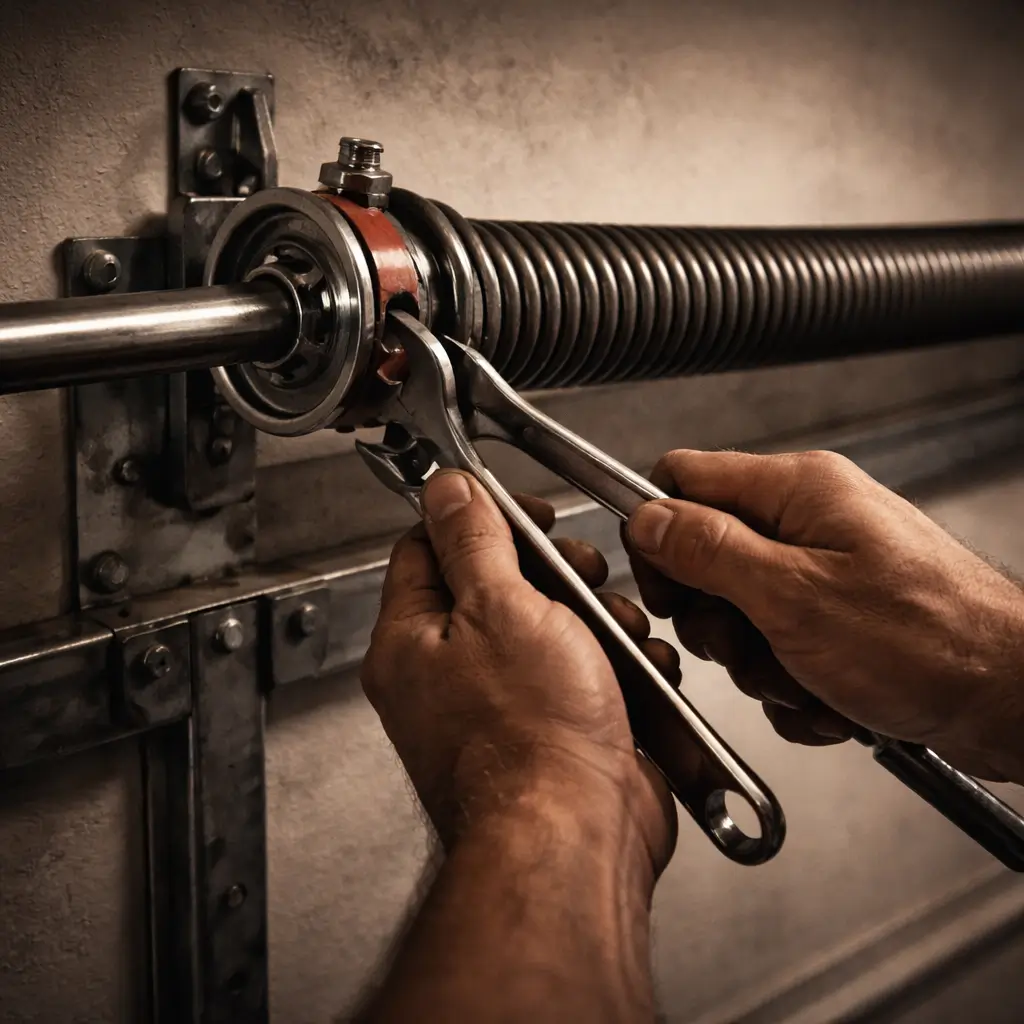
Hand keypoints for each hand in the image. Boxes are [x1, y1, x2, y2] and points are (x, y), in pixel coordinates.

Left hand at [362, 470, 677, 880]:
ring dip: (597, 620)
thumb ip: (472, 540)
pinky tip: (637, 674)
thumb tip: (447, 490)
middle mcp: (448, 676)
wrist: (577, 837)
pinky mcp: (555, 732)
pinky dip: (618, 667)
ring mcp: (503, 707)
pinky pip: (586, 674)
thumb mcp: (498, 607)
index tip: (529, 514)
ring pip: (553, 627)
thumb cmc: (530, 739)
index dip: (480, 517)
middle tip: (580, 575)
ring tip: (616, 636)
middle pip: (499, 585)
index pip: (428, 547)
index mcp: (412, 641)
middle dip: (554, 573)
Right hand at [624, 449, 1023, 782]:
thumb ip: (708, 551)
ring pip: (742, 616)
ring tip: (805, 679)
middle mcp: (810, 523)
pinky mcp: (841, 619)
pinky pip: (781, 651)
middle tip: (748, 643)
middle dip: (719, 621)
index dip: (659, 534)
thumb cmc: (928, 639)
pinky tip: (830, 700)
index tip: (665, 588)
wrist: (1013, 699)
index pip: (684, 480)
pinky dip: (794, 687)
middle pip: (708, 558)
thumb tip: (646, 520)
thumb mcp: (792, 595)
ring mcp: (826, 573)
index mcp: (796, 491)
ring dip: (760, 664)